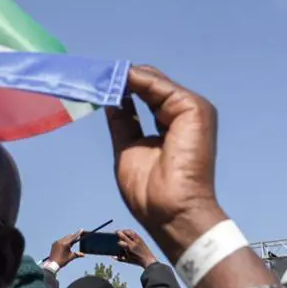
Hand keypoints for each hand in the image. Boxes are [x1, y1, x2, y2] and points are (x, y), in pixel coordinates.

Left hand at [49, 231, 83, 268]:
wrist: (52, 264)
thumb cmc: (62, 261)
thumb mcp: (70, 257)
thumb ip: (77, 254)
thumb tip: (83, 255)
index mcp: (65, 244)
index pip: (73, 237)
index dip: (78, 233)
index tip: (81, 229)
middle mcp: (61, 241)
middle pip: (69, 236)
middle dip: (74, 237)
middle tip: (78, 237)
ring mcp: (56, 242)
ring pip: (64, 238)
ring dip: (69, 239)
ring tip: (72, 243)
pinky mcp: (54, 244)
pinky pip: (60, 240)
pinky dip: (64, 241)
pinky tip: (65, 245)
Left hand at [106, 65, 224, 259]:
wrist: (171, 212)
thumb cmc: (152, 192)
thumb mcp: (128, 147)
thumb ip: (123, 121)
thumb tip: (112, 99)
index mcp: (173, 125)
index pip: (147, 97)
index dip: (123, 90)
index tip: (96, 84)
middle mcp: (184, 114)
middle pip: (151, 85)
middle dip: (122, 79)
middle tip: (93, 75)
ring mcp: (191, 109)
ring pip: (154, 81)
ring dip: (125, 76)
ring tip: (99, 75)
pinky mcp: (194, 108)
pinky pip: (159, 86)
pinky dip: (136, 80)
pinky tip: (116, 80)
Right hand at [117, 229, 157, 267]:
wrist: (148, 259)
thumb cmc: (136, 261)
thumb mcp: (127, 260)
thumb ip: (119, 258)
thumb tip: (111, 256)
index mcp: (129, 248)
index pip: (120, 242)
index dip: (117, 242)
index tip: (116, 242)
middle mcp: (133, 242)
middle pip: (124, 234)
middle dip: (118, 233)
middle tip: (115, 232)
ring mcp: (137, 239)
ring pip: (129, 231)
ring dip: (124, 231)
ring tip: (121, 232)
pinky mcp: (140, 238)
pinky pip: (133, 232)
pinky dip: (129, 231)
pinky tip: (127, 233)